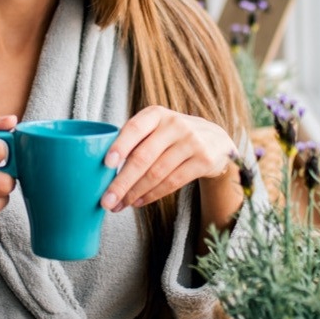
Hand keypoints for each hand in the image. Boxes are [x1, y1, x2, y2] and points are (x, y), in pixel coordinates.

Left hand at [100, 106, 236, 212]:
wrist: (215, 140)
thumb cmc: (173, 135)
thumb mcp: (157, 127)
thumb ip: (135, 140)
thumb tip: (104, 168)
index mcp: (157, 114)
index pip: (135, 128)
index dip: (120, 145)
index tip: (106, 163)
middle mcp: (175, 124)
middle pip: (143, 157)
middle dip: (122, 181)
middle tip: (106, 200)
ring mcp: (191, 142)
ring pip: (156, 173)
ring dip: (135, 192)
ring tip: (120, 204)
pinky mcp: (203, 160)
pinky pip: (172, 182)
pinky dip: (152, 195)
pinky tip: (139, 201)